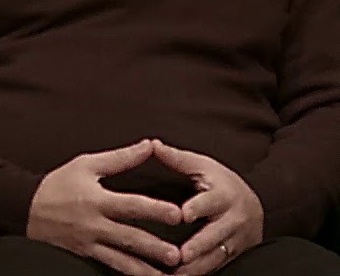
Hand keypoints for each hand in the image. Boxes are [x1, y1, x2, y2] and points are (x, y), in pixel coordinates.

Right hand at [27, 139, 183, 275]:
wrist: (24, 206)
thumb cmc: (57, 184)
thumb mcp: (86, 165)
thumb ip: (121, 158)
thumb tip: (149, 146)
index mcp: (96, 199)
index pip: (131, 205)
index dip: (155, 210)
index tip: (178, 215)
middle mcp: (93, 224)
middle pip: (129, 238)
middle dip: (155, 248)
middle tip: (178, 255)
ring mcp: (88, 243)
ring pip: (121, 260)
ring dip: (145, 269)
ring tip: (167, 275)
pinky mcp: (83, 255)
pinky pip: (108, 266)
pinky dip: (126, 273)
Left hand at [151, 140, 263, 275]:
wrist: (255, 203)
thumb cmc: (221, 182)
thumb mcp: (203, 166)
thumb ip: (176, 159)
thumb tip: (152, 144)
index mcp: (223, 195)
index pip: (209, 202)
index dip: (196, 208)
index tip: (182, 215)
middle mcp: (233, 219)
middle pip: (215, 235)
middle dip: (197, 247)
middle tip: (179, 256)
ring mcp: (236, 240)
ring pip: (217, 256)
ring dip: (197, 267)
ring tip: (176, 274)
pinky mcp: (235, 254)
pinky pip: (217, 267)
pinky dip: (200, 273)